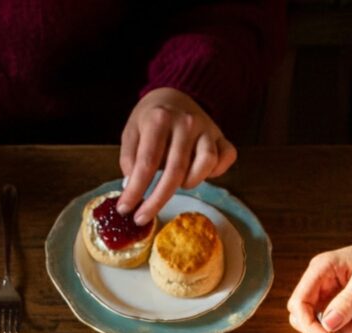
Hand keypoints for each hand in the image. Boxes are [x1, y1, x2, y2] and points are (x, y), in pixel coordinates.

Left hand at [118, 88, 235, 225]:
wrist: (174, 96)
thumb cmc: (150, 120)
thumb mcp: (131, 132)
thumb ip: (129, 158)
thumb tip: (131, 188)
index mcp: (159, 119)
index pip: (147, 163)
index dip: (135, 191)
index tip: (125, 209)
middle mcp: (186, 122)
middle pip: (175, 171)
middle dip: (157, 201)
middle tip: (142, 218)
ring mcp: (207, 129)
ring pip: (206, 163)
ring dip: (190, 182)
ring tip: (177, 183)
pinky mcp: (221, 136)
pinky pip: (226, 158)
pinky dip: (216, 172)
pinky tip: (200, 173)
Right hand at [287, 227, 351, 332]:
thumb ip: (347, 302)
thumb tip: (328, 324)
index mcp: (320, 270)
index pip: (298, 303)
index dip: (308, 324)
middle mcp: (320, 283)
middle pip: (304, 318)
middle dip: (326, 331)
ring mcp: (330, 296)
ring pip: (322, 325)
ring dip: (345, 331)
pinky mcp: (341, 305)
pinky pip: (337, 326)